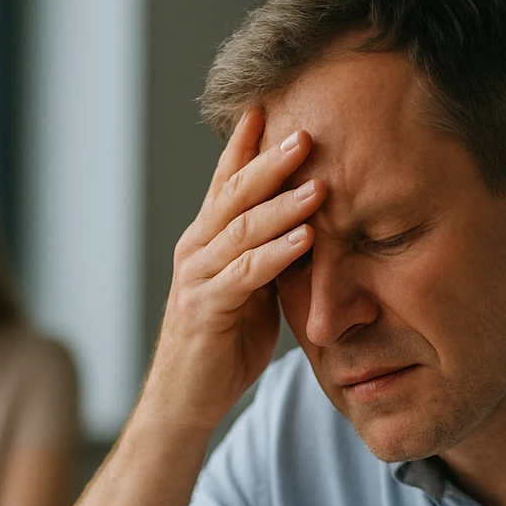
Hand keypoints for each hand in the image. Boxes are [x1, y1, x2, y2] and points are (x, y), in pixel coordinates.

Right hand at [141, 106, 326, 432]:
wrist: (185, 401)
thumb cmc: (223, 345)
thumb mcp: (253, 290)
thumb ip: (270, 255)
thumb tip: (314, 224)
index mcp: (207, 239)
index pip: (226, 180)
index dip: (247, 143)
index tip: (272, 104)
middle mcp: (196, 248)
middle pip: (233, 192)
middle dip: (270, 159)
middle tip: (307, 130)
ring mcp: (197, 277)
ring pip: (241, 228)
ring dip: (283, 203)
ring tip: (319, 181)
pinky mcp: (206, 309)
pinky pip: (245, 273)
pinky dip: (278, 253)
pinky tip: (307, 237)